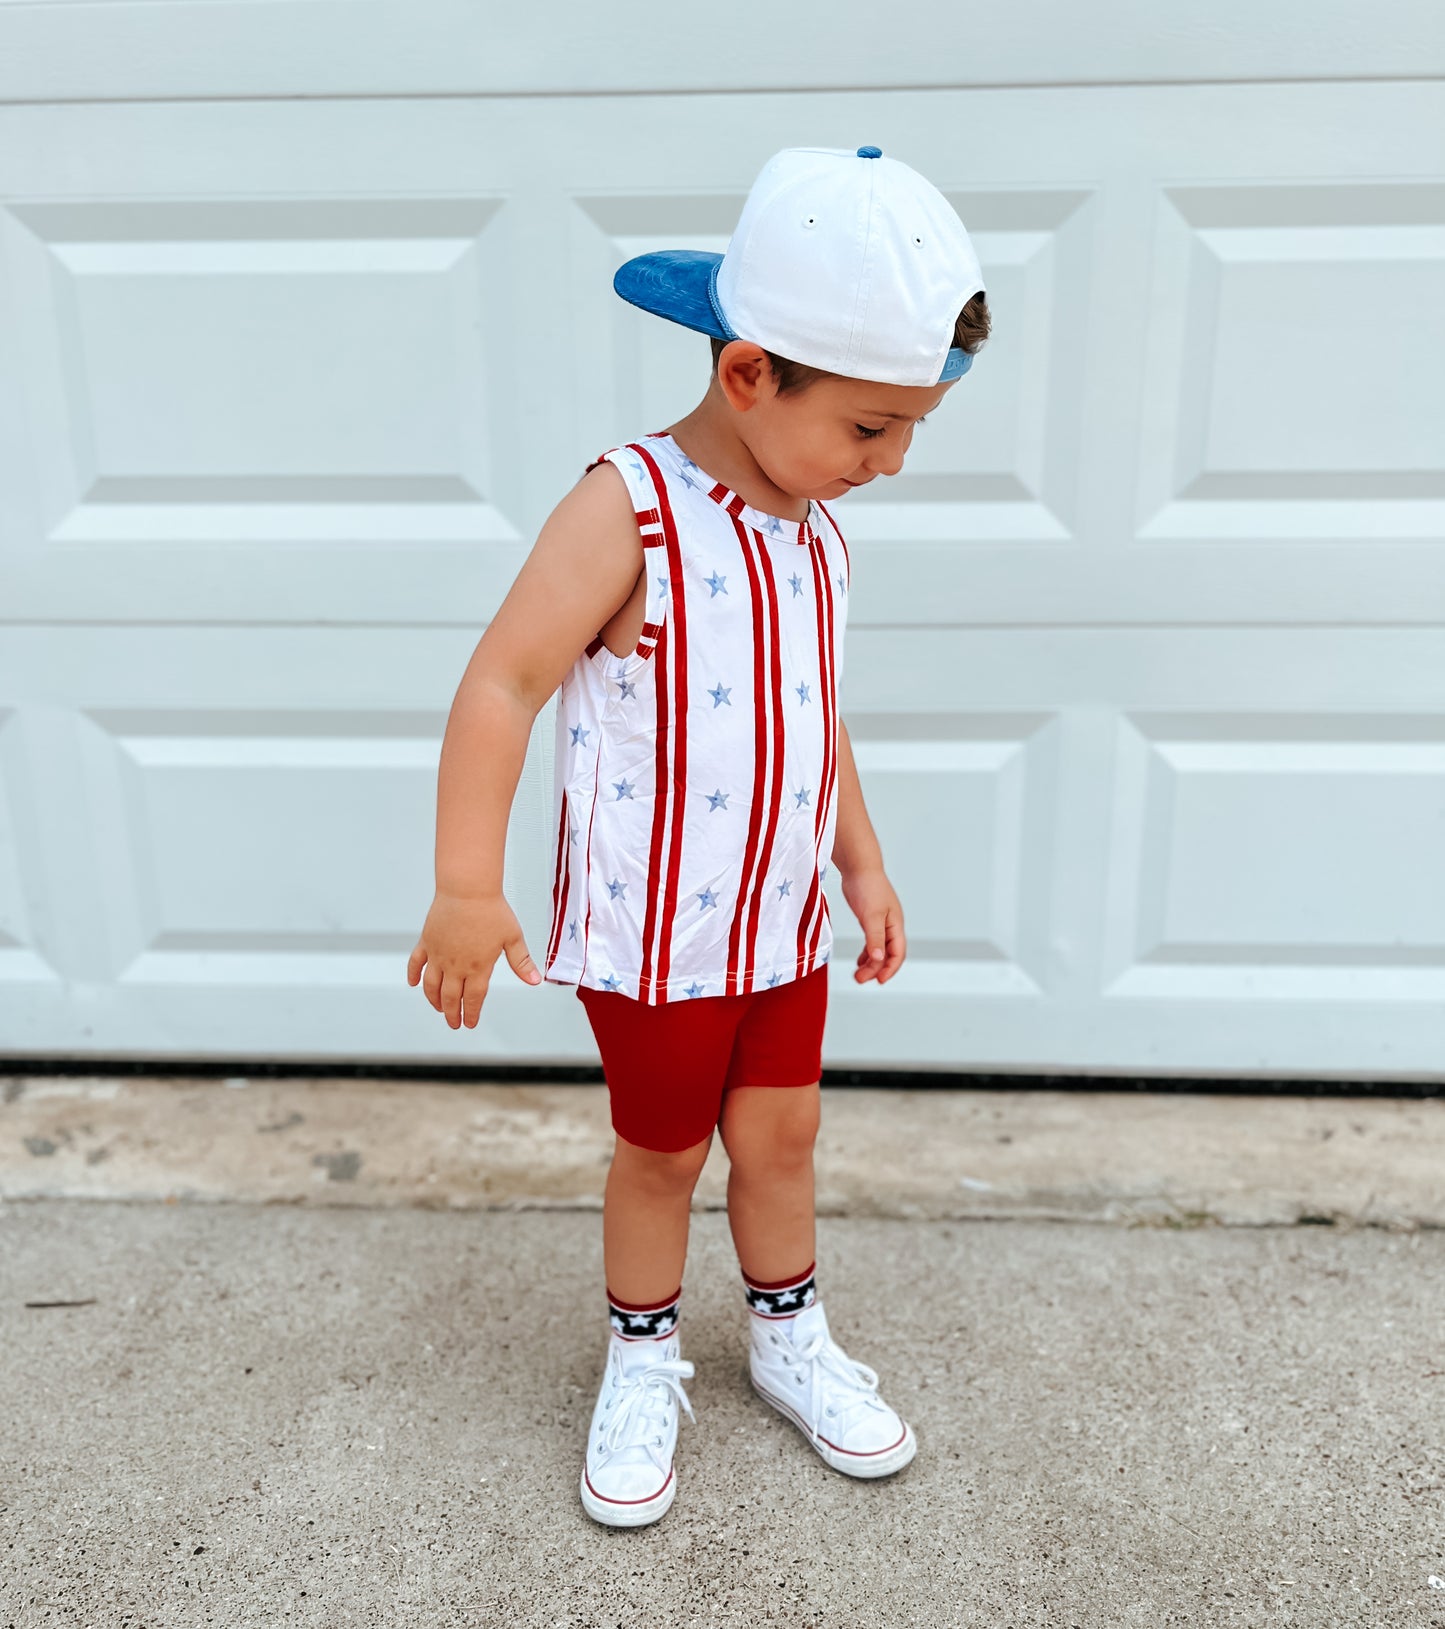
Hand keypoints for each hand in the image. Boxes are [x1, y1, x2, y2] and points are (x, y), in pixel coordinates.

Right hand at [406, 890, 540, 1028]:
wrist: (467, 889)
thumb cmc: (491, 910)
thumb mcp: (513, 937)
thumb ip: (521, 962)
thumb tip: (535, 981)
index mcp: (478, 967)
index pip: (474, 999)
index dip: (472, 1013)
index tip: (470, 1023)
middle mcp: (456, 965)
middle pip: (451, 998)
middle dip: (452, 1014)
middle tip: (454, 1024)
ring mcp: (439, 954)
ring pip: (432, 986)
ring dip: (434, 1000)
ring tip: (439, 1008)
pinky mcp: (427, 942)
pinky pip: (416, 963)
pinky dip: (413, 975)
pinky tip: (414, 984)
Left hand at [839, 867, 906, 984]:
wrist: (859, 867)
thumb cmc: (868, 886)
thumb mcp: (871, 915)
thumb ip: (874, 938)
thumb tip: (877, 958)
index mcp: (895, 925)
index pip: (898, 953)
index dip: (890, 969)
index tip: (879, 980)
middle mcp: (891, 925)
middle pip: (887, 954)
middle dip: (876, 969)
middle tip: (860, 979)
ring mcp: (881, 922)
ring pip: (879, 949)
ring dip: (870, 963)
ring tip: (858, 975)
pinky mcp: (870, 918)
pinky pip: (872, 941)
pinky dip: (867, 953)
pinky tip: (860, 960)